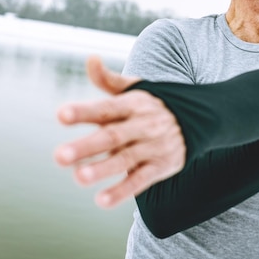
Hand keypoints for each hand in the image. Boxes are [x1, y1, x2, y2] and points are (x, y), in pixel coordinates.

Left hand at [54, 56, 185, 208]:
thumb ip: (108, 79)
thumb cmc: (153, 106)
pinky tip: (102, 200)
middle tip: (59, 156)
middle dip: (86, 147)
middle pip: (112, 136)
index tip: (61, 115)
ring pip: (126, 159)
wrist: (199, 120)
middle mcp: (143, 125)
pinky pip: (141, 181)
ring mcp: (153, 147)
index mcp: (133, 105)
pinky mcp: (161, 167)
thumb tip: (90, 58)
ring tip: (79, 177)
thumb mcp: (135, 89)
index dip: (84, 112)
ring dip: (103, 169)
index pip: (106, 108)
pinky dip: (123, 191)